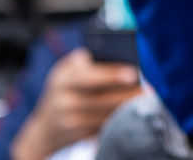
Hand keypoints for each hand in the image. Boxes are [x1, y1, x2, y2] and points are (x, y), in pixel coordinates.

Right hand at [10, 48, 141, 159]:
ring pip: (105, 115)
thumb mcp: (67, 70)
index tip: (133, 73)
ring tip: (146, 99)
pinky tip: (134, 113)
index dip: (112, 75)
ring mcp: (70, 122)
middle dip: (127, 94)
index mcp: (62, 80)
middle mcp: (63, 102)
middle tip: (148, 89)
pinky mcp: (79, 136)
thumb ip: (87, 60)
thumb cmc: (65, 88)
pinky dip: (120, 119)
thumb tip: (118, 56)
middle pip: (101, 99)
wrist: (44, 127)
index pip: (89, 77)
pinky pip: (104, 127)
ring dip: (127, 108)